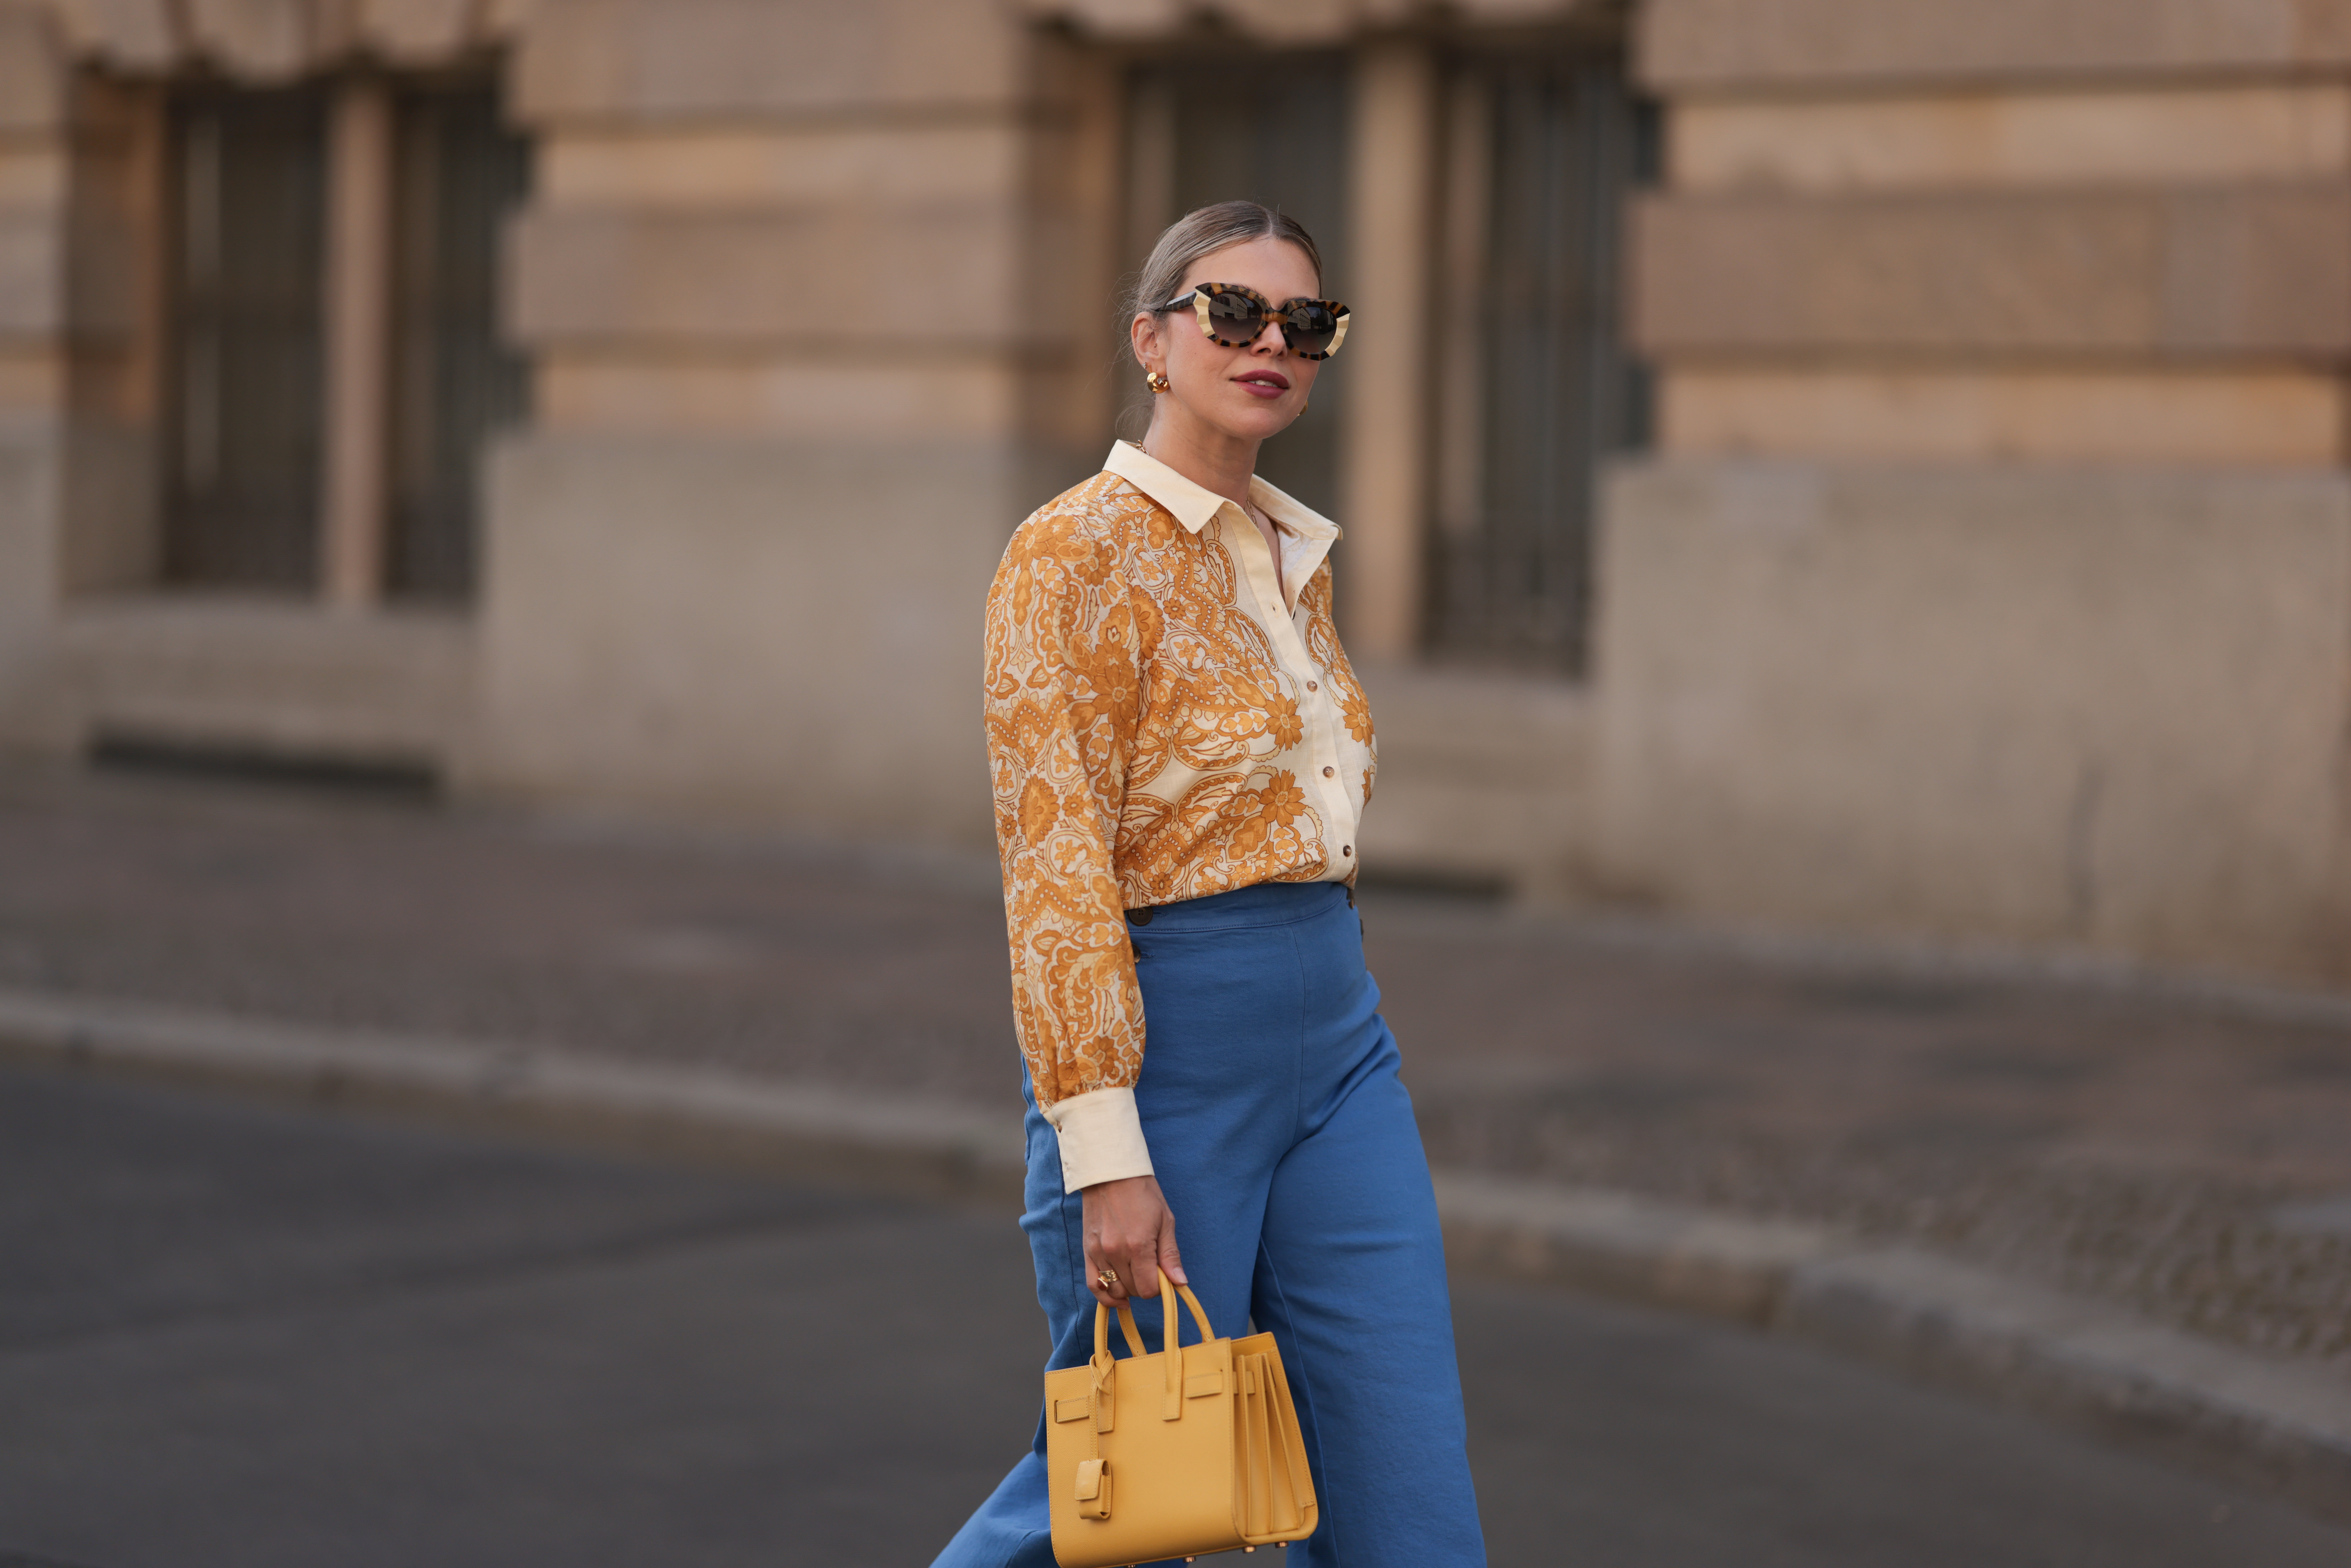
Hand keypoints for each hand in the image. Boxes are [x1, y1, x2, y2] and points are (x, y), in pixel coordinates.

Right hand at [1081, 1174, 1185, 1308]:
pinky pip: (1093, 1284)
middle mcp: (1115, 1252)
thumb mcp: (1165, 1220)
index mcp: (1138, 1245)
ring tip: (1135, 1274)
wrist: (1111, 1172)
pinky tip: (1118, 1296)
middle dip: (1145, 1285)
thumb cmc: (1143, 1193)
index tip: (1162, 1274)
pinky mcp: (1087, 1250)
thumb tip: (1180, 1283)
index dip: (1159, 1286)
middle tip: (1150, 1268)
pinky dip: (1105, 1295)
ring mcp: (1098, 1252)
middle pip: (1133, 1290)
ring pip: (1114, 1289)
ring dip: (1127, 1288)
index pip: (1149, 1288)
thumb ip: (1170, 1255)